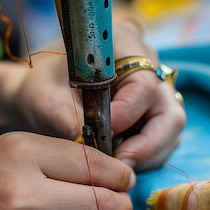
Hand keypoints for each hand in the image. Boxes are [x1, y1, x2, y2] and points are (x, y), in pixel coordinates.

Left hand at [13, 19, 185, 170]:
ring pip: (170, 128)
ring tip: (114, 166)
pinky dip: (144, 155)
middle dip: (146, 145)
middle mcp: (147, 63)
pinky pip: (163, 138)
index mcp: (124, 44)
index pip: (143, 85)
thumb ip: (69, 121)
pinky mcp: (154, 110)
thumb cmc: (41, 92)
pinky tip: (117, 161)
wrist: (39, 97)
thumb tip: (95, 149)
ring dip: (147, 153)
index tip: (101, 135)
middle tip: (118, 165)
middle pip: (169, 111)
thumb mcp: (46, 103)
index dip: (126, 116)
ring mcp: (155, 87)